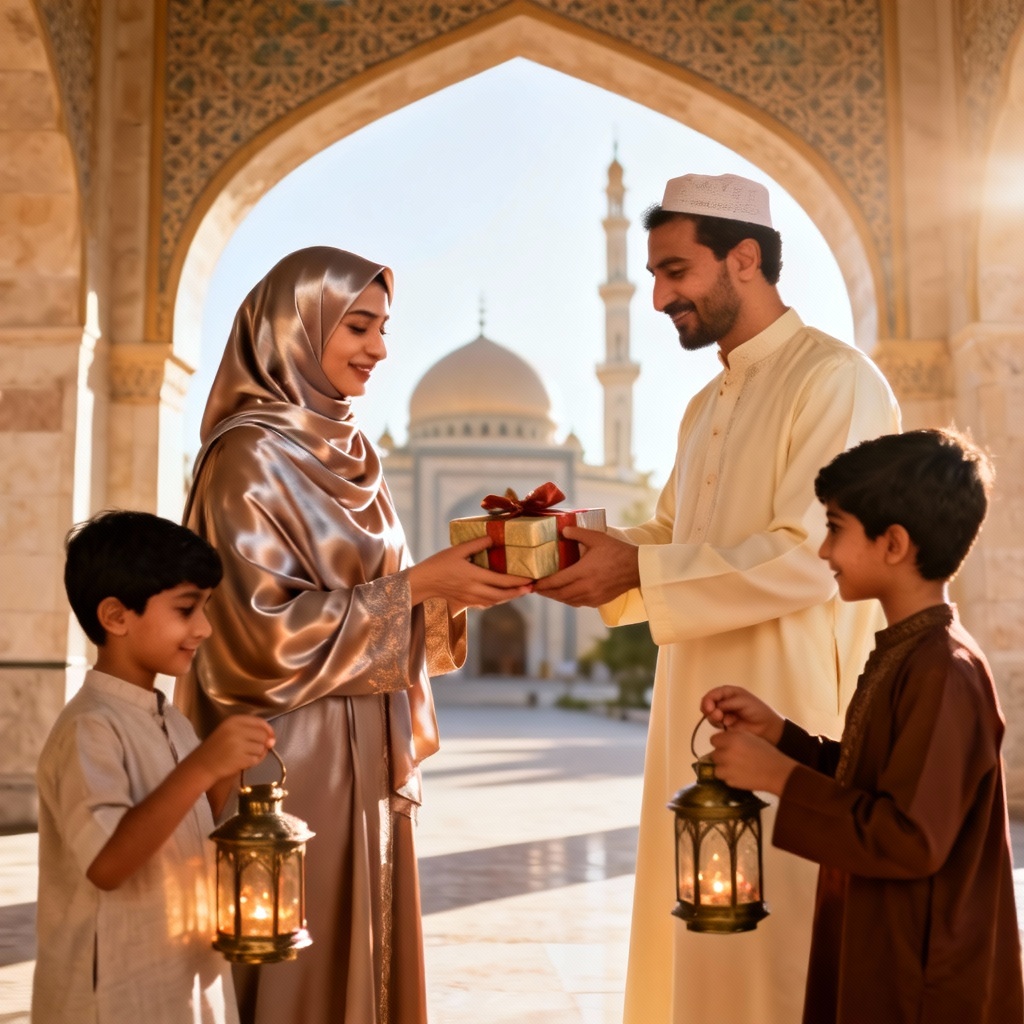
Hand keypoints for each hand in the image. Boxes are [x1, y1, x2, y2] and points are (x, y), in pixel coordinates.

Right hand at [194, 715, 274, 784]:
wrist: (202, 765)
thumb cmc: (217, 747)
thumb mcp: (230, 731)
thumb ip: (251, 731)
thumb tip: (272, 740)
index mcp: (234, 721)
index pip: (260, 722)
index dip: (268, 730)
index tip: (270, 736)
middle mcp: (236, 731)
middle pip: (263, 736)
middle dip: (263, 744)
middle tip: (253, 749)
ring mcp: (238, 745)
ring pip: (261, 748)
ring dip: (258, 753)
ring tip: (246, 755)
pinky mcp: (240, 759)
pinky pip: (256, 759)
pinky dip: (254, 761)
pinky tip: (244, 761)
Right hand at [409, 536, 532, 612]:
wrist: (422, 583)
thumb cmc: (438, 564)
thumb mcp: (456, 550)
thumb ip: (476, 544)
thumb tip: (493, 538)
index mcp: (474, 576)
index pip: (501, 580)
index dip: (518, 581)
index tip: (530, 579)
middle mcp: (474, 590)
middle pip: (501, 595)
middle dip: (518, 592)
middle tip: (531, 588)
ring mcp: (469, 599)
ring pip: (494, 602)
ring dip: (509, 598)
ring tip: (520, 592)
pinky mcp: (465, 603)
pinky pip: (485, 604)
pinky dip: (496, 601)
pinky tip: (500, 597)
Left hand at [532, 527, 639, 606]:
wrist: (637, 569)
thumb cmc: (617, 551)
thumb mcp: (597, 538)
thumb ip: (578, 533)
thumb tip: (563, 530)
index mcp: (583, 572)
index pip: (556, 581)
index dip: (542, 584)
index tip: (532, 583)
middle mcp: (585, 587)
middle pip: (559, 594)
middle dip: (545, 592)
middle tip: (535, 588)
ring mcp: (592, 597)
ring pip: (567, 600)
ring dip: (556, 597)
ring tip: (548, 591)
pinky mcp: (598, 601)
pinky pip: (578, 603)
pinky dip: (568, 600)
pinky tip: (565, 594)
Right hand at [700, 685, 783, 744]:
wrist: (766, 726)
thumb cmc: (757, 709)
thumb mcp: (743, 701)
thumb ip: (727, 703)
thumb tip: (714, 708)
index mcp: (728, 693)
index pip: (712, 694)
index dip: (708, 700)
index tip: (709, 707)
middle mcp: (723, 703)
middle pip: (707, 705)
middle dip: (709, 710)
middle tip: (717, 715)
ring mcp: (723, 714)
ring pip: (710, 716)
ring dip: (714, 718)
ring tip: (724, 720)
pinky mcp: (725, 726)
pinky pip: (716, 725)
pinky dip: (719, 725)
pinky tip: (728, 725)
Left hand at [709, 729, 795, 795]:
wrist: (776, 772)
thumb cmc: (766, 752)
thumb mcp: (749, 737)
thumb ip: (733, 736)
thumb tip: (722, 740)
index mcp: (731, 740)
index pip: (713, 740)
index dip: (720, 743)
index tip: (726, 745)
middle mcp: (726, 753)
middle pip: (714, 754)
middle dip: (722, 755)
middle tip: (734, 758)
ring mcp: (727, 769)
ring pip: (716, 768)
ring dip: (723, 767)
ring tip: (736, 768)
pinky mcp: (730, 782)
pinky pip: (724, 778)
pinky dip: (729, 777)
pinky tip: (740, 775)